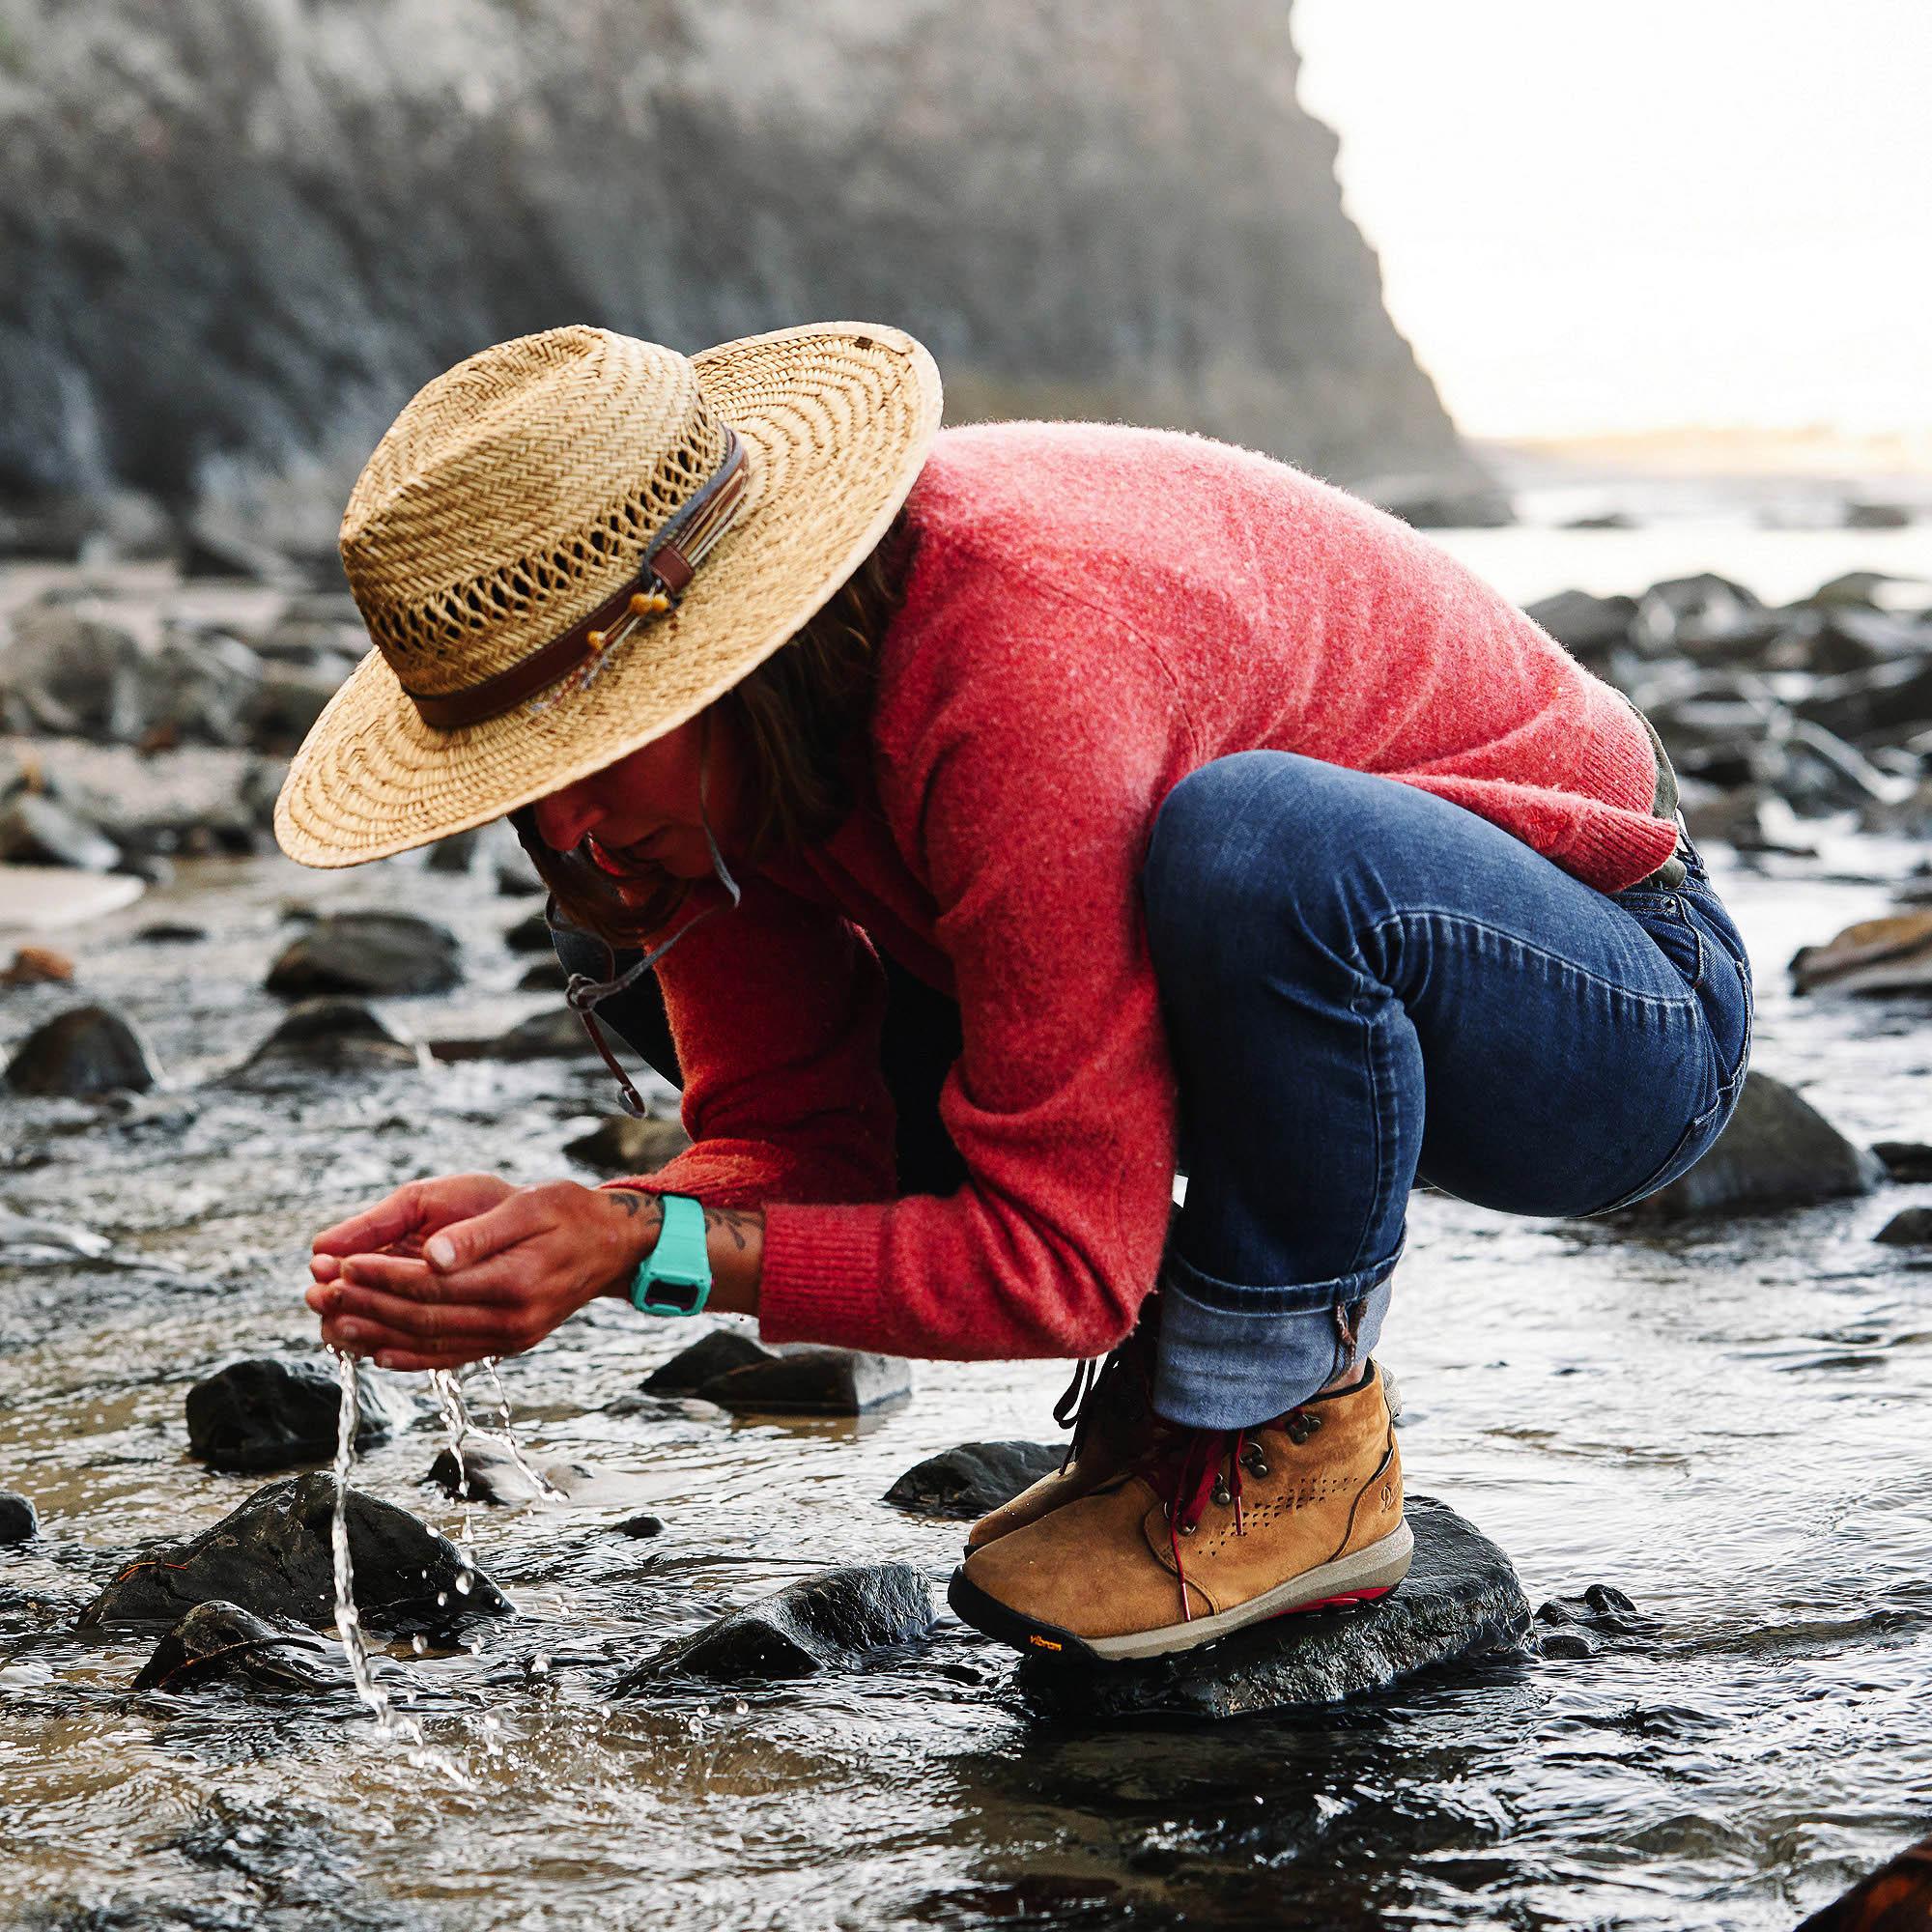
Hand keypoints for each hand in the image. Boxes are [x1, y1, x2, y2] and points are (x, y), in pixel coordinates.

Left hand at [305, 1177, 662, 1372]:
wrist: (611, 1247)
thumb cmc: (568, 1212)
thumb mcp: (530, 1205)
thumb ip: (480, 1233)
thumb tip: (433, 1255)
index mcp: (515, 1281)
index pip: (433, 1286)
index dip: (383, 1277)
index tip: (342, 1265)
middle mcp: (512, 1320)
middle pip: (423, 1320)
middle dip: (366, 1308)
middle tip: (318, 1295)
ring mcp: (510, 1338)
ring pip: (430, 1344)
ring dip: (376, 1335)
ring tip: (331, 1323)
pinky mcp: (507, 1344)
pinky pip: (450, 1356)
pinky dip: (409, 1357)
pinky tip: (377, 1352)